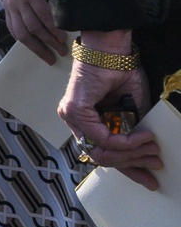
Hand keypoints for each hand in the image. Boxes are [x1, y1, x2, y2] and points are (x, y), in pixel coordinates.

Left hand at [2, 0, 66, 63]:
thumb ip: (29, 3)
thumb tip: (46, 20)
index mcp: (9, 5)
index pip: (16, 31)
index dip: (29, 45)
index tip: (43, 54)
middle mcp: (12, 4)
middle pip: (23, 34)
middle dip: (39, 48)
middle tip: (53, 57)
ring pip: (34, 27)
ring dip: (49, 40)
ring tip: (62, 47)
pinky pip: (43, 15)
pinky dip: (52, 26)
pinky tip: (61, 33)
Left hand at [58, 61, 158, 188]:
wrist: (111, 49)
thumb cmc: (119, 72)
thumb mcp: (132, 110)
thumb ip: (132, 132)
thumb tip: (146, 157)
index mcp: (85, 120)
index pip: (103, 153)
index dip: (128, 168)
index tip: (149, 178)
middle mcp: (74, 120)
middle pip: (102, 156)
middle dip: (133, 163)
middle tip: (155, 162)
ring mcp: (71, 116)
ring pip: (101, 151)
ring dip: (131, 153)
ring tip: (152, 148)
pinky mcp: (74, 110)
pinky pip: (102, 138)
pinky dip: (125, 141)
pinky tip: (141, 137)